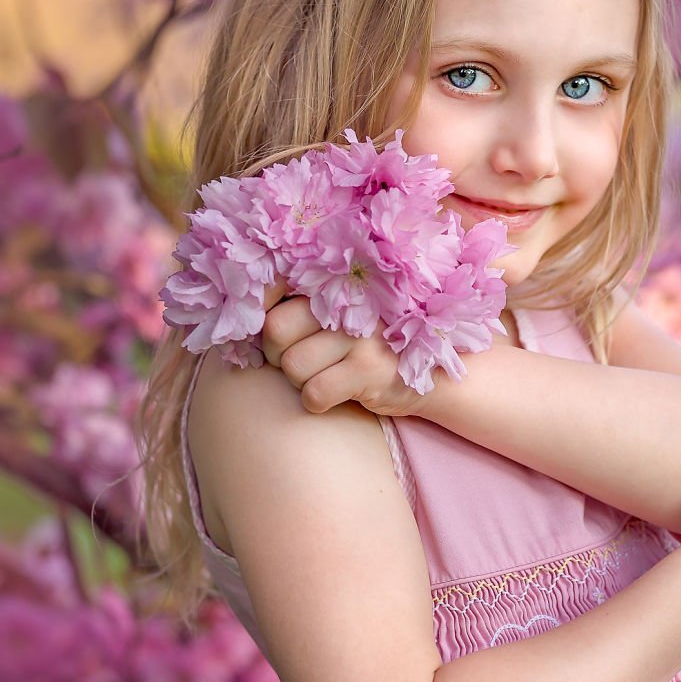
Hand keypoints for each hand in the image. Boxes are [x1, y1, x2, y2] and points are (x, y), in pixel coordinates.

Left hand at [261, 293, 426, 416]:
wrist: (435, 372)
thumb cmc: (373, 344)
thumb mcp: (346, 314)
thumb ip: (307, 304)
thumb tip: (244, 313)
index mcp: (337, 280)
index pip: (275, 284)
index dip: (258, 307)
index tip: (266, 327)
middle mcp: (349, 300)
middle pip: (275, 330)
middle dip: (277, 354)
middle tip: (301, 359)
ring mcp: (360, 334)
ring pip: (292, 366)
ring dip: (301, 381)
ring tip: (326, 375)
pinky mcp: (370, 369)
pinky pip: (314, 393)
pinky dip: (318, 401)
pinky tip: (338, 393)